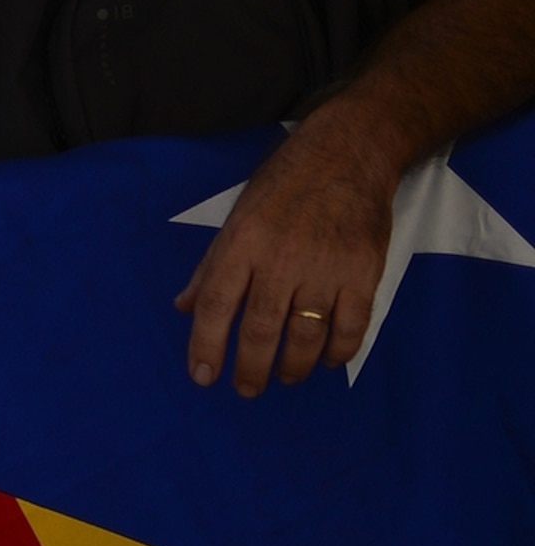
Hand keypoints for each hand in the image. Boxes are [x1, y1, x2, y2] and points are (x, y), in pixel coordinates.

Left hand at [175, 132, 394, 395]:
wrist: (346, 156)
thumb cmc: (283, 186)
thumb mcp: (236, 217)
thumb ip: (210, 266)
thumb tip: (183, 307)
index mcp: (241, 243)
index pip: (215, 304)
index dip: (205, 344)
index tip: (201, 376)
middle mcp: (280, 260)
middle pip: (260, 329)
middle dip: (250, 368)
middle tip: (245, 389)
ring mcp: (324, 269)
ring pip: (306, 336)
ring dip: (293, 366)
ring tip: (284, 377)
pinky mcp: (363, 274)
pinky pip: (351, 327)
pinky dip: (339, 351)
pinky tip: (327, 361)